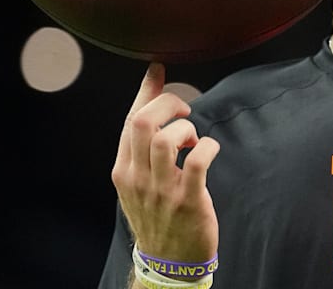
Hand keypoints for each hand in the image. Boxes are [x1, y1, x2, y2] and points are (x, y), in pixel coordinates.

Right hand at [110, 62, 220, 262]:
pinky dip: (208, 147)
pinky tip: (209, 150)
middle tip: (185, 111)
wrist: (167, 262)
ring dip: (186, 129)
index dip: (146, 90)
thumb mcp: (139, 181)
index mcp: (123, 170)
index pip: (129, 120)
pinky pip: (197, 161)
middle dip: (168, 103)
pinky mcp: (187, 201)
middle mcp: (137, 178)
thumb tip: (150, 100)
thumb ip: (143, 144)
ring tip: (194, 139)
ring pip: (166, 138)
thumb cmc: (157, 214)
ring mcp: (161, 191)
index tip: (159, 70)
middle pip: (144, 121)